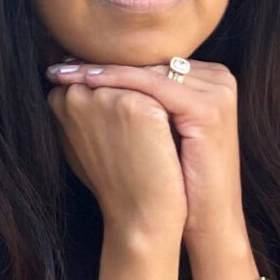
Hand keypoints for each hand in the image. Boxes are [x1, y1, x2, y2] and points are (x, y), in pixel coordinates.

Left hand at [45, 58, 243, 242]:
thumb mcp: (154, 126)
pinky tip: (88, 82)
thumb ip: (135, 95)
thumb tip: (86, 72)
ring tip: (65, 72)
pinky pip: (154, 85)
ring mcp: (218, 91)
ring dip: (103, 69)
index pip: (150, 62)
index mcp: (210, 77)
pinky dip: (118, 81)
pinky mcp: (208, 108)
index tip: (66, 63)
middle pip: (149, 62)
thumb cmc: (171, 176)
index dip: (108, 62)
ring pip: (148, 70)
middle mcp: (220, 77)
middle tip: (59, 63)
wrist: (201, 218)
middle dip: (101, 63)